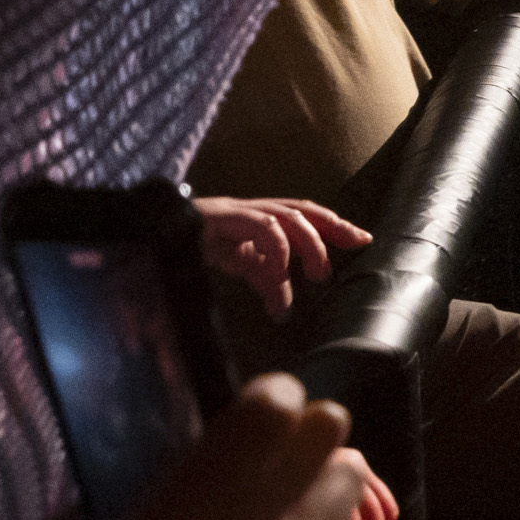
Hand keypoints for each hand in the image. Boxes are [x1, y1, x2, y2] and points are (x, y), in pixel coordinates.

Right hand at [191, 199, 369, 322]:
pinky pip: (260, 228)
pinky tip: (278, 271)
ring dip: (308, 245)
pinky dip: (276, 249)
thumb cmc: (201, 246)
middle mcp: (256, 209)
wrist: (156, 234)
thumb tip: (284, 311)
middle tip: (337, 266)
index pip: (308, 214)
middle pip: (304, 210)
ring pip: (288, 218)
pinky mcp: (222, 216)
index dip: (337, 225)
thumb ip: (266, 282)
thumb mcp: (242, 266)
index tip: (364, 240)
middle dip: (330, 232)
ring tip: (317, 274)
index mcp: (265, 216)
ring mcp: (239, 210)